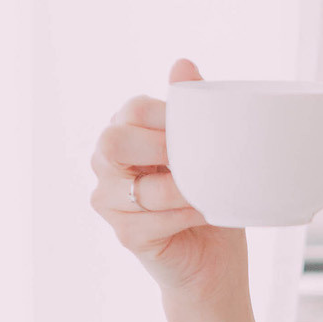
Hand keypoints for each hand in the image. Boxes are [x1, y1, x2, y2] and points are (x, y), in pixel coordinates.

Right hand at [89, 59, 246, 297]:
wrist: (215, 259)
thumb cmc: (208, 196)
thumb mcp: (206, 148)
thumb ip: (191, 108)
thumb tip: (182, 62)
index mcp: (125, 133)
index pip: (132, 110)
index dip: (166, 117)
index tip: (198, 132)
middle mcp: (107, 165)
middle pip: (114, 142)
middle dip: (160, 149)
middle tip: (194, 160)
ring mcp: (109, 201)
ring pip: (141, 188)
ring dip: (183, 190)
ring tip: (209, 191)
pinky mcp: (124, 235)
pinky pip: (153, 220)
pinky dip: (185, 216)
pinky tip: (203, 214)